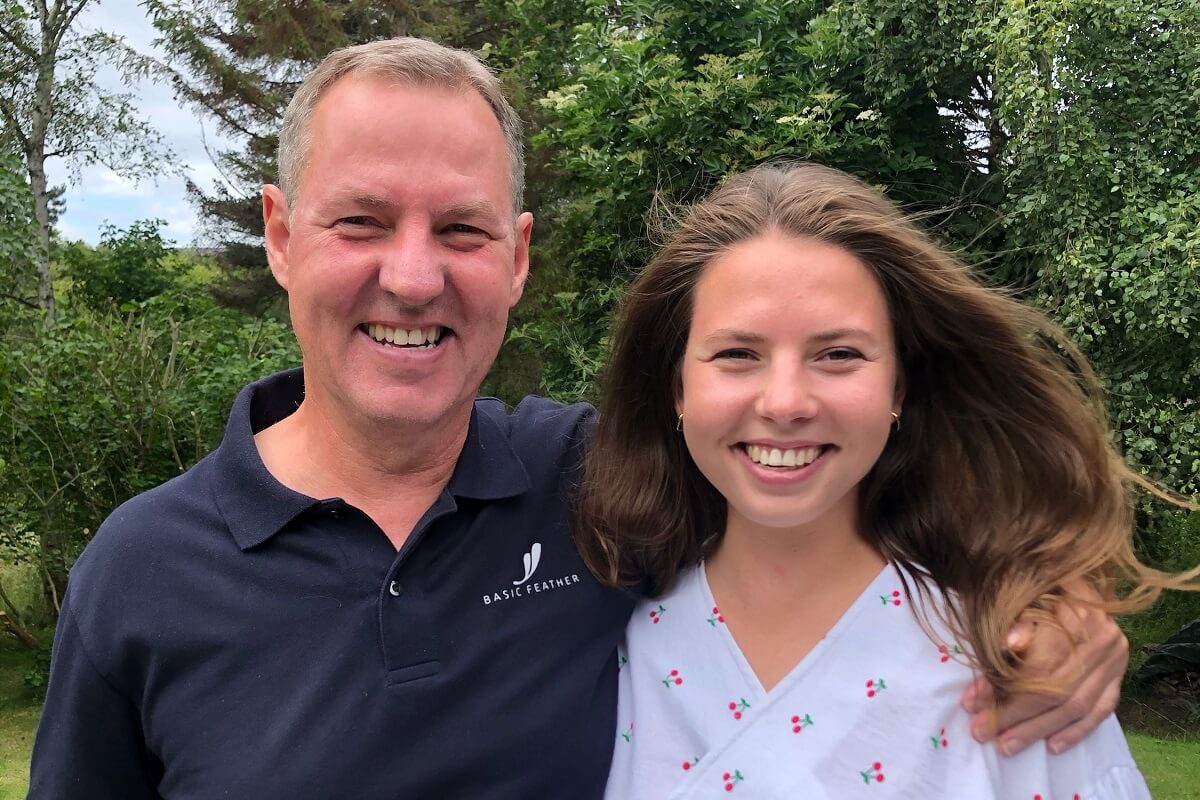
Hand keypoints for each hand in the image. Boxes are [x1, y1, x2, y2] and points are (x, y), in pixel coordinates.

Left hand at [960, 589, 1127, 756]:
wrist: (1068, 573)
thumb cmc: (1034, 584)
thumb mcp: (1019, 592)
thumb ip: (1015, 619)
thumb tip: (1010, 643)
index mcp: (1077, 613)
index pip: (1039, 664)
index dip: (1003, 687)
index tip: (970, 702)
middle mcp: (1102, 639)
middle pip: (1056, 691)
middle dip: (1015, 716)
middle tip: (982, 731)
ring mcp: (1115, 660)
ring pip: (1076, 706)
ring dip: (1039, 729)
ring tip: (1006, 745)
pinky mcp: (1118, 674)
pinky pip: (1101, 710)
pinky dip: (1077, 731)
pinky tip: (1052, 745)